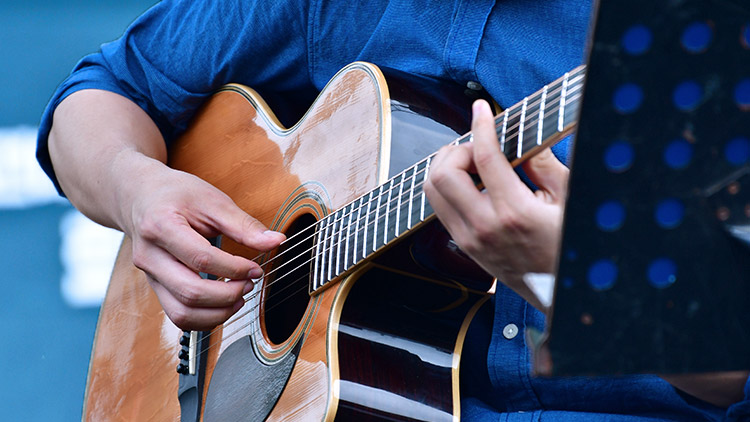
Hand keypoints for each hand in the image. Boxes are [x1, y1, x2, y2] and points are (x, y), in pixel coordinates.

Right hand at [117, 154, 284, 329]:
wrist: (141, 197)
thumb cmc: (176, 195)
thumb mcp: (212, 200)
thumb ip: (244, 225)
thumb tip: (276, 241)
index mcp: (161, 227)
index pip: (201, 259)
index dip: (234, 268)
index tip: (256, 268)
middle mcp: (150, 256)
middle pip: (190, 292)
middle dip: (228, 294)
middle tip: (250, 284)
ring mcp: (149, 276)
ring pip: (181, 313)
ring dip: (218, 313)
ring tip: (240, 297)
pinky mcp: (156, 287)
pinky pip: (178, 315)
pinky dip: (205, 318)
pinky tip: (224, 304)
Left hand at [424, 100, 567, 309]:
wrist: (561, 295)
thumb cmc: (571, 246)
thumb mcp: (568, 200)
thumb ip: (544, 164)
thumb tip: (523, 135)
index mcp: (515, 214)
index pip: (484, 158)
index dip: (481, 125)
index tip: (482, 109)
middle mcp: (484, 228)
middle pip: (442, 174)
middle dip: (456, 149)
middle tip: (478, 145)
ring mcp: (470, 240)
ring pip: (432, 191)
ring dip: (446, 167)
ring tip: (472, 162)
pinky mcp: (465, 248)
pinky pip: (440, 208)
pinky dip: (448, 188)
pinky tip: (472, 183)